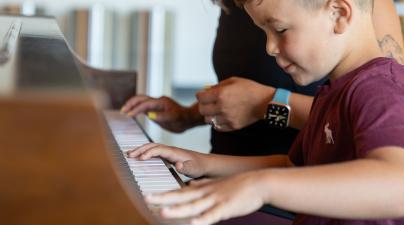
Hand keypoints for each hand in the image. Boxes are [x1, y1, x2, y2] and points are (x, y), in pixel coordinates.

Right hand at [120, 95, 199, 132]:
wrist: (188, 119)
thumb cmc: (182, 119)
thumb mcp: (173, 118)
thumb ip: (161, 116)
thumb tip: (149, 115)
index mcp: (161, 102)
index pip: (145, 104)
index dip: (136, 109)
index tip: (128, 115)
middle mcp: (157, 101)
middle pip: (141, 98)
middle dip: (131, 103)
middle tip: (123, 111)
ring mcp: (156, 105)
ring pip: (141, 101)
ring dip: (132, 105)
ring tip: (124, 111)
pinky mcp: (155, 109)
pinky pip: (144, 107)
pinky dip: (136, 108)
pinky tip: (132, 113)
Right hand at [127, 143, 208, 177]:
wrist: (206, 164)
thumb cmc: (200, 167)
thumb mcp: (195, 168)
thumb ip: (188, 167)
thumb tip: (178, 165)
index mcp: (176, 152)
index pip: (159, 149)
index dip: (149, 153)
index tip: (140, 158)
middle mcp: (171, 150)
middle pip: (153, 146)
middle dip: (140, 149)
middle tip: (129, 155)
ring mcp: (169, 152)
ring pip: (152, 147)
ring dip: (141, 149)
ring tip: (129, 154)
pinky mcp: (168, 156)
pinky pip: (154, 152)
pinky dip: (145, 152)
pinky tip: (138, 157)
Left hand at [145, 171, 266, 224]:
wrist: (258, 182)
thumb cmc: (238, 186)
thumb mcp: (216, 185)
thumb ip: (202, 186)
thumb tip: (190, 187)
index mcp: (202, 189)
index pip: (179, 192)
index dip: (163, 194)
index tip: (147, 196)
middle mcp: (205, 193)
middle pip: (180, 197)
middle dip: (162, 198)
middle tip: (145, 198)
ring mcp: (215, 200)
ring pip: (193, 206)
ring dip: (178, 209)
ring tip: (163, 212)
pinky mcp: (226, 208)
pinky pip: (212, 215)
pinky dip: (202, 220)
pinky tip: (193, 224)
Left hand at [196, 77, 274, 130]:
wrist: (265, 102)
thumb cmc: (250, 88)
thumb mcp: (233, 81)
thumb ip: (218, 85)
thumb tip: (207, 90)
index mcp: (221, 94)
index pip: (200, 97)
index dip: (200, 95)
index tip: (202, 94)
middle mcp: (222, 107)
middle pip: (202, 110)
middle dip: (203, 105)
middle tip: (207, 103)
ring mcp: (227, 118)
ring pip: (208, 120)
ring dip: (210, 115)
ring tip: (216, 110)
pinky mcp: (232, 126)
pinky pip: (217, 127)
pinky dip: (217, 122)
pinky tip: (222, 116)